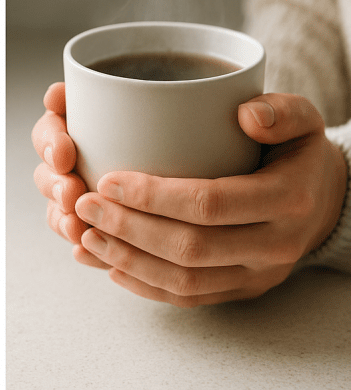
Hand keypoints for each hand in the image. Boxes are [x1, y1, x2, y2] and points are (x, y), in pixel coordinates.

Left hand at [35, 86, 348, 305]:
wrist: (325, 200)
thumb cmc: (297, 152)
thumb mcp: (302, 119)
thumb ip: (280, 111)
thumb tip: (245, 114)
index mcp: (287, 199)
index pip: (210, 204)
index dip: (154, 196)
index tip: (109, 179)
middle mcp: (275, 245)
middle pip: (190, 248)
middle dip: (129, 229)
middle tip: (85, 205)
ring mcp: (258, 275)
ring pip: (184, 281)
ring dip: (128, 260)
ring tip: (86, 235)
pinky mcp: (241, 290)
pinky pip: (189, 298)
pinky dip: (143, 285)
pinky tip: (108, 265)